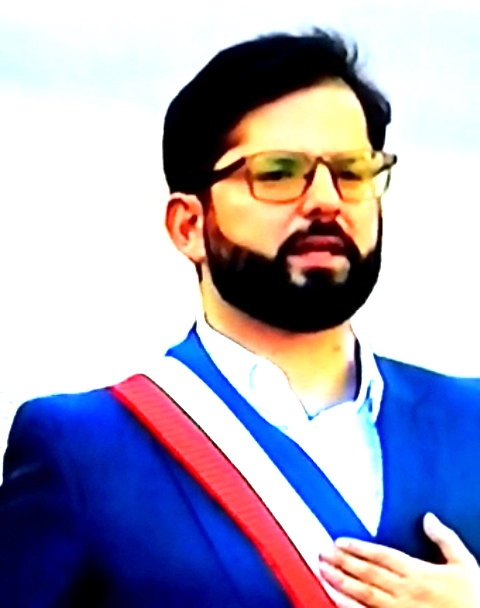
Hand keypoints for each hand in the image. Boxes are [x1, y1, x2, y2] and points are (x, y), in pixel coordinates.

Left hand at [318, 513, 479, 606]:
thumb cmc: (474, 600)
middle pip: (366, 572)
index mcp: (418, 573)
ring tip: (322, 570)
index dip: (358, 548)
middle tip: (321, 551)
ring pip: (362, 593)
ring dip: (340, 581)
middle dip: (341, 561)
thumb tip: (428, 518)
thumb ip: (445, 539)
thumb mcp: (465, 565)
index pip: (380, 556)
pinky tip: (334, 598)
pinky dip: (348, 606)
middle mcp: (404, 591)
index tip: (339, 541)